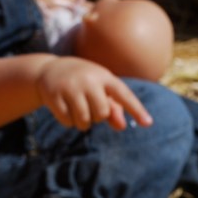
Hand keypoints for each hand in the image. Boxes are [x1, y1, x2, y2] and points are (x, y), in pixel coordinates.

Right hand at [36, 56, 152, 130]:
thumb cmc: (82, 82)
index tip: (148, 123)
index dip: (136, 109)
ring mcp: (70, 87)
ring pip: (84, 121)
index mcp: (104, 76)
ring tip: (78, 111)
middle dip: (96, 117)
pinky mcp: (54, 96)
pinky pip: (68, 121)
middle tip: (89, 106)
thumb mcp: (99, 89)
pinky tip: (65, 109)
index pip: (123, 95)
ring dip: (82, 123)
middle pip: (102, 114)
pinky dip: (68, 122)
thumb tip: (122, 126)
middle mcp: (88, 80)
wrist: (49, 70)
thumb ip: (114, 108)